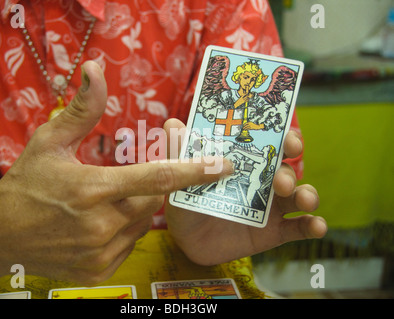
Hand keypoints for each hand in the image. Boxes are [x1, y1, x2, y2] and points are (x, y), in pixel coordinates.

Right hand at [0, 62, 231, 283]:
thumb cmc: (24, 184)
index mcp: (93, 190)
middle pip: (153, 200)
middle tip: (121, 180)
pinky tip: (98, 224)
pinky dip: (124, 230)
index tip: (224, 165)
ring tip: (103, 202)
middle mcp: (102, 225)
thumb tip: (96, 70)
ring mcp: (101, 253)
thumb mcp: (49, 141)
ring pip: (143, 224)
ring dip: (135, 208)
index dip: (194, 170)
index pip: (157, 178)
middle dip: (148, 187)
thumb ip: (81, 110)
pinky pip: (130, 244)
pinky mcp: (98, 271)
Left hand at [164, 118, 326, 265]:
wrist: (187, 241)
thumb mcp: (180, 176)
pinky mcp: (274, 231)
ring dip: (306, 192)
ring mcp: (270, 205)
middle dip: (290, 164)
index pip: (268, 142)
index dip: (281, 136)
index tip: (286, 137)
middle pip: (285, 166)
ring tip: (301, 197)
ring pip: (298, 194)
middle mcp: (261, 179)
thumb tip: (173, 122)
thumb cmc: (186, 200)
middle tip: (285, 170)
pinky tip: (318, 227)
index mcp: (243, 161)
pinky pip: (298, 227)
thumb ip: (180, 152)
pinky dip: (312, 225)